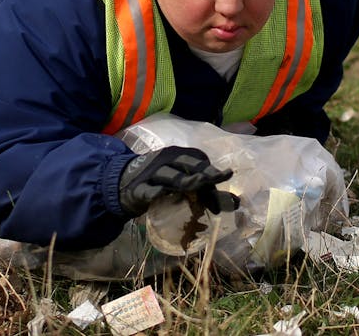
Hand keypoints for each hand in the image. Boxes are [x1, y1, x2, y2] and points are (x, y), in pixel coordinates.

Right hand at [118, 147, 238, 216]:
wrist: (122, 183)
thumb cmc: (160, 181)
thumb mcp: (182, 182)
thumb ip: (206, 191)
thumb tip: (236, 203)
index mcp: (177, 155)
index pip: (199, 160)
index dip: (212, 173)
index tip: (223, 184)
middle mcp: (165, 160)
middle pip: (187, 165)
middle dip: (204, 173)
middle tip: (218, 180)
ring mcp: (150, 173)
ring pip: (169, 176)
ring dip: (185, 181)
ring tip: (199, 184)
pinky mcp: (137, 189)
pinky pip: (146, 190)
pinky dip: (153, 192)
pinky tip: (160, 195)